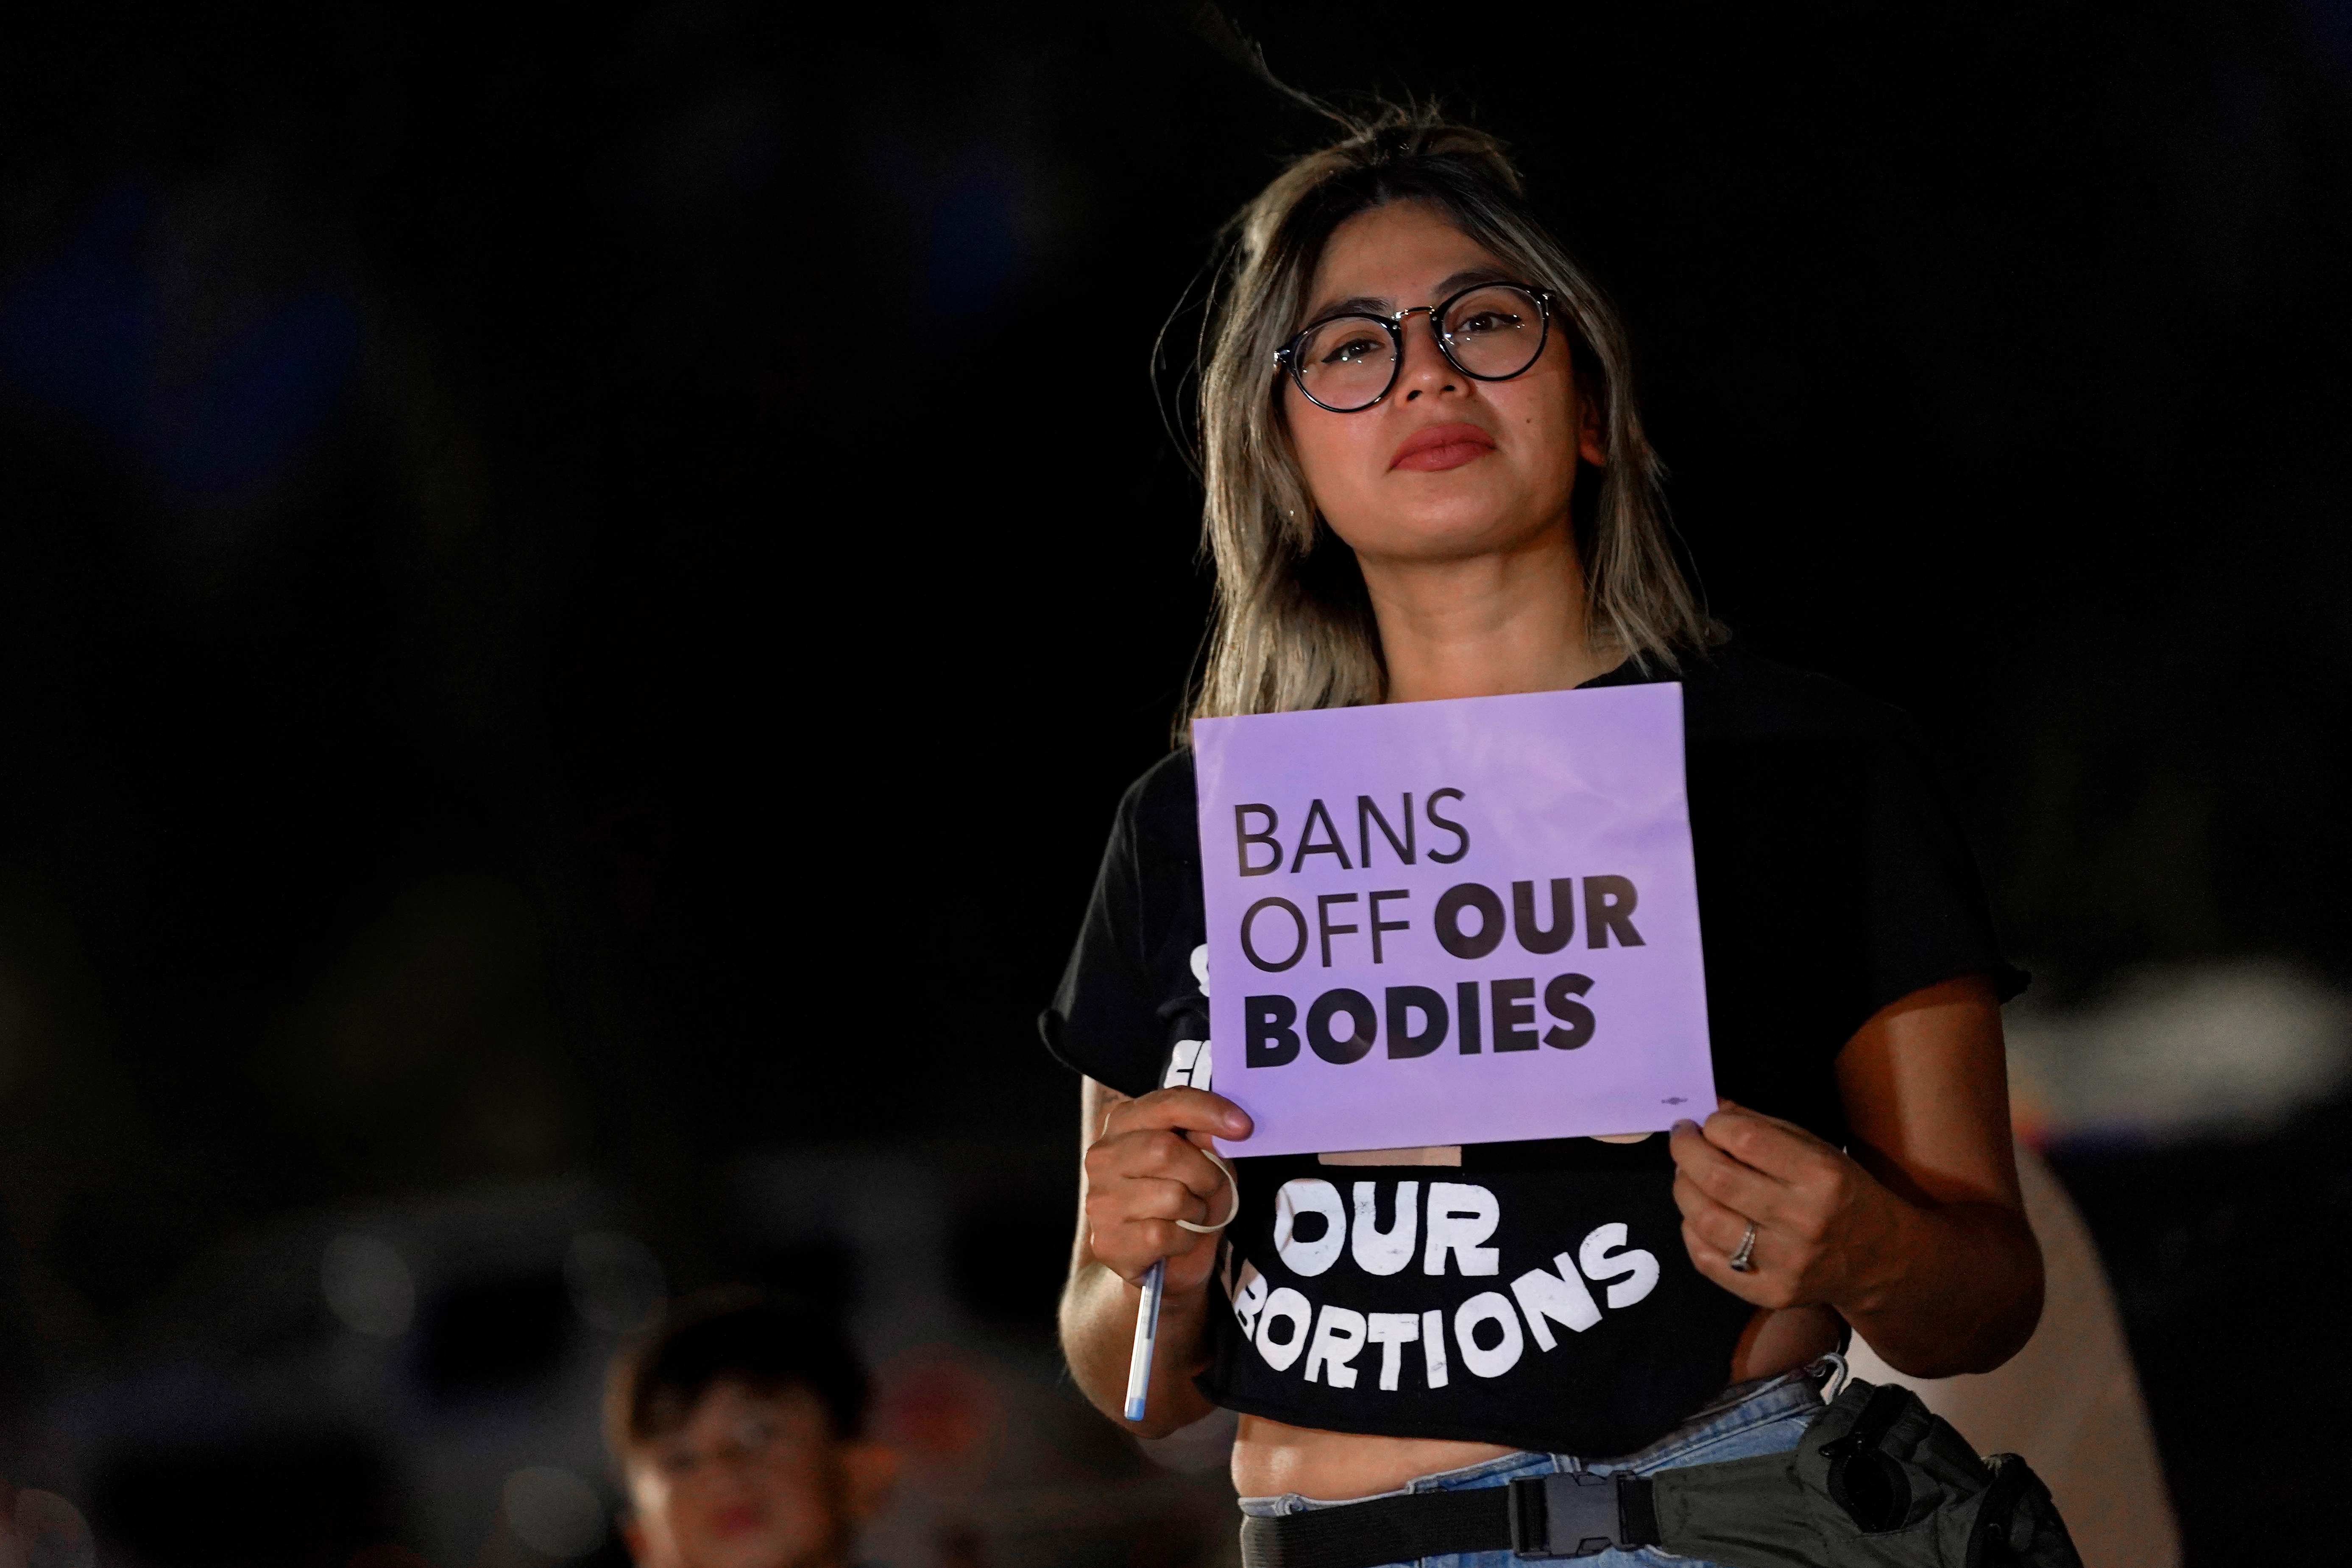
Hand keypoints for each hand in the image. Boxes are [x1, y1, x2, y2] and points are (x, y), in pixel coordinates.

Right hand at [1082, 1087, 1249, 1293]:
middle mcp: (1103, 1156)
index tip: (1244, 1127)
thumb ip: (1207, 1139)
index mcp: (1124, 1122)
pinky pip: (1164, 1235)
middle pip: (1165, 1150)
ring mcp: (1101, 1200)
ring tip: (1190, 1215)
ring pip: (1170, 1196)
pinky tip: (1176, 1240)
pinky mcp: (1108, 1242)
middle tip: (1210, 1187)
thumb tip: (1215, 1130)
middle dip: (1204, 1173)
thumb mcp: (1207, 1161)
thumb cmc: (1187, 1198)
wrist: (1169, 1262)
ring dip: (1197, 1210)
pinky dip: (1185, 1240)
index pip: (1166, 1104)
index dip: (1208, 1111)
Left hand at [1669, 1099, 1905, 1311]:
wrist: (1882, 1260)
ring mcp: (1786, 1262)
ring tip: (1687, 1175)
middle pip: (1718, 1179)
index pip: (1746, 1140)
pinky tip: (1698, 1216)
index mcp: (1821, 1177)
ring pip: (1706, 1220)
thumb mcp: (1819, 1150)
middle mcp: (1803, 1221)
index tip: (1707, 1123)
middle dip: (1686, 1151)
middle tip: (1683, 1140)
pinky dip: (1691, 1232)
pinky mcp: (1772, 1292)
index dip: (1715, 1125)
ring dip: (1684, 1189)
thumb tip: (1713, 1110)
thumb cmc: (1844, 1194)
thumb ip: (1765, 1127)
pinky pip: (1707, 1260)